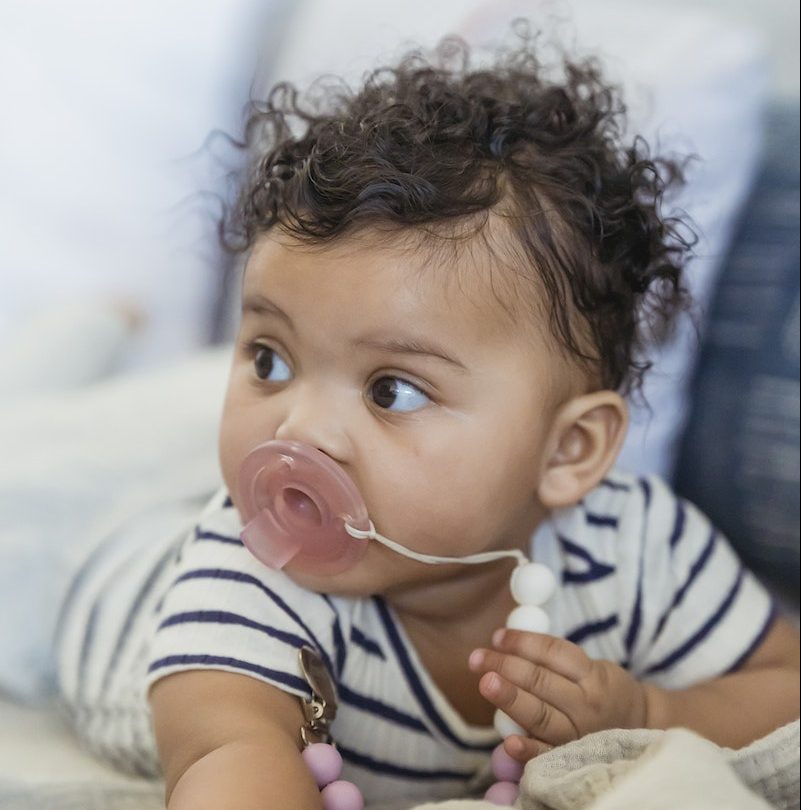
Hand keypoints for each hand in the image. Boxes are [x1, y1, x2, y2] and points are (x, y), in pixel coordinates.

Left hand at [469, 628, 648, 761]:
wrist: (642, 730)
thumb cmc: (604, 692)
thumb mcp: (592, 667)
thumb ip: (556, 659)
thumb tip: (506, 643)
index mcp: (593, 675)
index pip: (553, 652)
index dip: (522, 642)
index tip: (497, 637)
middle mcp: (587, 704)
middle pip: (542, 681)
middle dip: (506, 666)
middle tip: (478, 658)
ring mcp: (579, 734)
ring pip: (541, 714)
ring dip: (510, 698)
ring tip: (485, 683)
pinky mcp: (572, 758)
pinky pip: (547, 754)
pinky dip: (528, 749)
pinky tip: (507, 742)